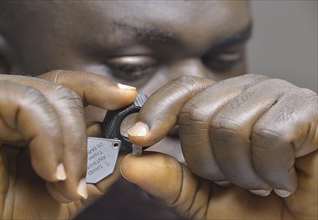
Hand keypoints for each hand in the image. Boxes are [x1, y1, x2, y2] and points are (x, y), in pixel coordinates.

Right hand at [0, 70, 136, 218]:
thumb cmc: (10, 213)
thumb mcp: (66, 193)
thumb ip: (95, 170)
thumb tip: (123, 148)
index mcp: (31, 121)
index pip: (67, 88)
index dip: (99, 88)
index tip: (127, 98)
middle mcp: (12, 106)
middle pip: (62, 90)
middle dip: (83, 135)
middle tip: (82, 180)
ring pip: (52, 98)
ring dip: (70, 147)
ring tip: (66, 187)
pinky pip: (30, 107)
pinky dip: (49, 142)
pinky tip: (50, 174)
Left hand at [122, 74, 316, 218]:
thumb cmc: (261, 209)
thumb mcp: (205, 199)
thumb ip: (170, 181)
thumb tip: (131, 164)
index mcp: (223, 103)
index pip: (181, 90)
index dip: (156, 112)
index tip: (138, 139)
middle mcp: (248, 91)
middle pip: (198, 113)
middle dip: (207, 162)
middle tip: (232, 180)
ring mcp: (278, 95)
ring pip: (230, 127)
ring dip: (241, 173)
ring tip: (260, 182)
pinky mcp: (307, 109)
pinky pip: (269, 136)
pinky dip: (271, 171)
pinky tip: (284, 179)